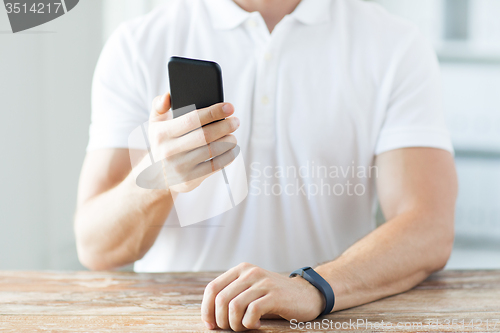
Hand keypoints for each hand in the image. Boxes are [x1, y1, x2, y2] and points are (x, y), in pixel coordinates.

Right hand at [148, 93, 239, 191]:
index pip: (192, 119)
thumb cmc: (162, 142)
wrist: (156, 175)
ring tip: (233, 136)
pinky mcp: (189, 180)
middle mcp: (169, 151)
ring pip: (212, 151)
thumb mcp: (155, 123)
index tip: (229, 107)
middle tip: (235, 121)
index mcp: (162, 133)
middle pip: (205, 135)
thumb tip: (167, 96)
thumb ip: (159, 105)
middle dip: (225, 126)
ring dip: (228, 141)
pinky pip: (215, 166)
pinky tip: (232, 149)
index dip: (213, 112)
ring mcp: (179, 167)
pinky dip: (228, 156)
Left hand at [201, 262, 325, 330]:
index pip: (212, 288)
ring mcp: (263, 283)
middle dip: (221, 321)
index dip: (207, 309)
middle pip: (221, 299)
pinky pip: (252, 312)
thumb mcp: (251, 290)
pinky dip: (249, 324)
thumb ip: (232, 295)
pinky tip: (256, 325)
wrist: (306, 294)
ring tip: (244, 327)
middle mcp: (250, 272)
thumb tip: (209, 316)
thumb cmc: (274, 298)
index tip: (211, 325)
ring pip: (234, 306)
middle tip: (231, 329)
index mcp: (241, 270)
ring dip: (235, 324)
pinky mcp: (274, 295)